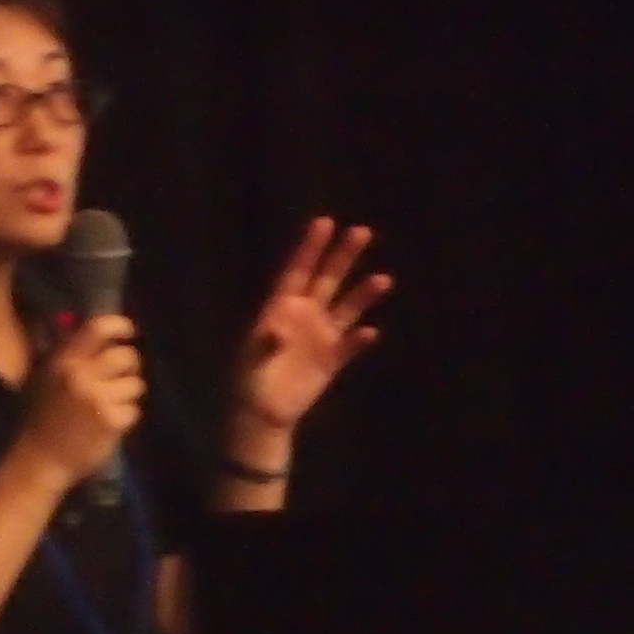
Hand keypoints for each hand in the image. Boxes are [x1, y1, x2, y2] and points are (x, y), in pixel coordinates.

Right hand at [16, 311, 143, 485]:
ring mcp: (98, 398)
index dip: (119, 325)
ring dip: (129, 395)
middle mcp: (81, 375)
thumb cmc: (44, 418)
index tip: (129, 332)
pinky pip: (134, 410)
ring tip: (112, 406)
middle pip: (126, 356)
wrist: (41, 460)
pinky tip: (110, 425)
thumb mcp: (49, 378)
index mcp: (64, 361)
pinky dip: (126, 418)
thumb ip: (73, 358)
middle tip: (124, 377)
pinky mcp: (112, 421)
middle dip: (131, 367)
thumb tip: (104, 339)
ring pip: (136, 384)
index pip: (97, 328)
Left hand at [234, 218, 390, 436]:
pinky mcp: (332, 359)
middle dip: (343, 256)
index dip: (311, 247)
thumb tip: (277, 330)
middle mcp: (305, 315)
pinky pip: (350, 345)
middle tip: (362, 231)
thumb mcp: (252, 359)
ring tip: (384, 279)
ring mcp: (321, 336)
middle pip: (328, 279)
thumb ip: (265, 342)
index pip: (299, 270)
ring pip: (346, 308)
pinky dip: (360, 339)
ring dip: (363, 294)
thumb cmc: (250, 380)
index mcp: (281, 307)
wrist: (263, 412)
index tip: (324, 222)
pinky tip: (372, 332)